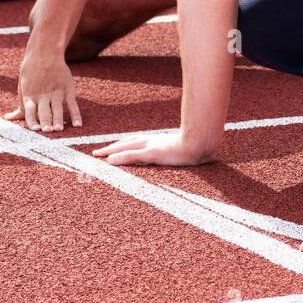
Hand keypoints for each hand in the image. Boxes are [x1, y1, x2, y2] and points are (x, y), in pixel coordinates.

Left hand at [7, 50, 81, 131]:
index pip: (30, 111)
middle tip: (47, 130)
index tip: (35, 129)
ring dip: (58, 119)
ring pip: (58, 109)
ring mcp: (56, 92)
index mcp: (30, 95)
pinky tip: (78, 124)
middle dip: (45, 121)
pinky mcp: (67, 90)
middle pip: (44, 111)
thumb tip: (9, 118)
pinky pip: (72, 105)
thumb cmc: (31, 72)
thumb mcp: (22, 87)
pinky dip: (76, 115)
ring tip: (59, 129)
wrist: (44, 53)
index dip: (32, 121)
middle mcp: (43, 95)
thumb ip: (21, 105)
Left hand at [93, 131, 214, 165]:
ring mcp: (153, 147)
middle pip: (127, 143)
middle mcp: (153, 142)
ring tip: (97, 156)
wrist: (204, 143)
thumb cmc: (200, 146)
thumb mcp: (188, 150)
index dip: (123, 145)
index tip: (112, 149)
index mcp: (159, 141)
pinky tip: (109, 161)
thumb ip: (182, 151)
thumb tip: (188, 156)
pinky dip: (120, 157)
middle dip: (112, 147)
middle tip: (97, 152)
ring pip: (126, 148)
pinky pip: (133, 156)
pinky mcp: (154, 154)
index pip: (136, 142)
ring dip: (110, 151)